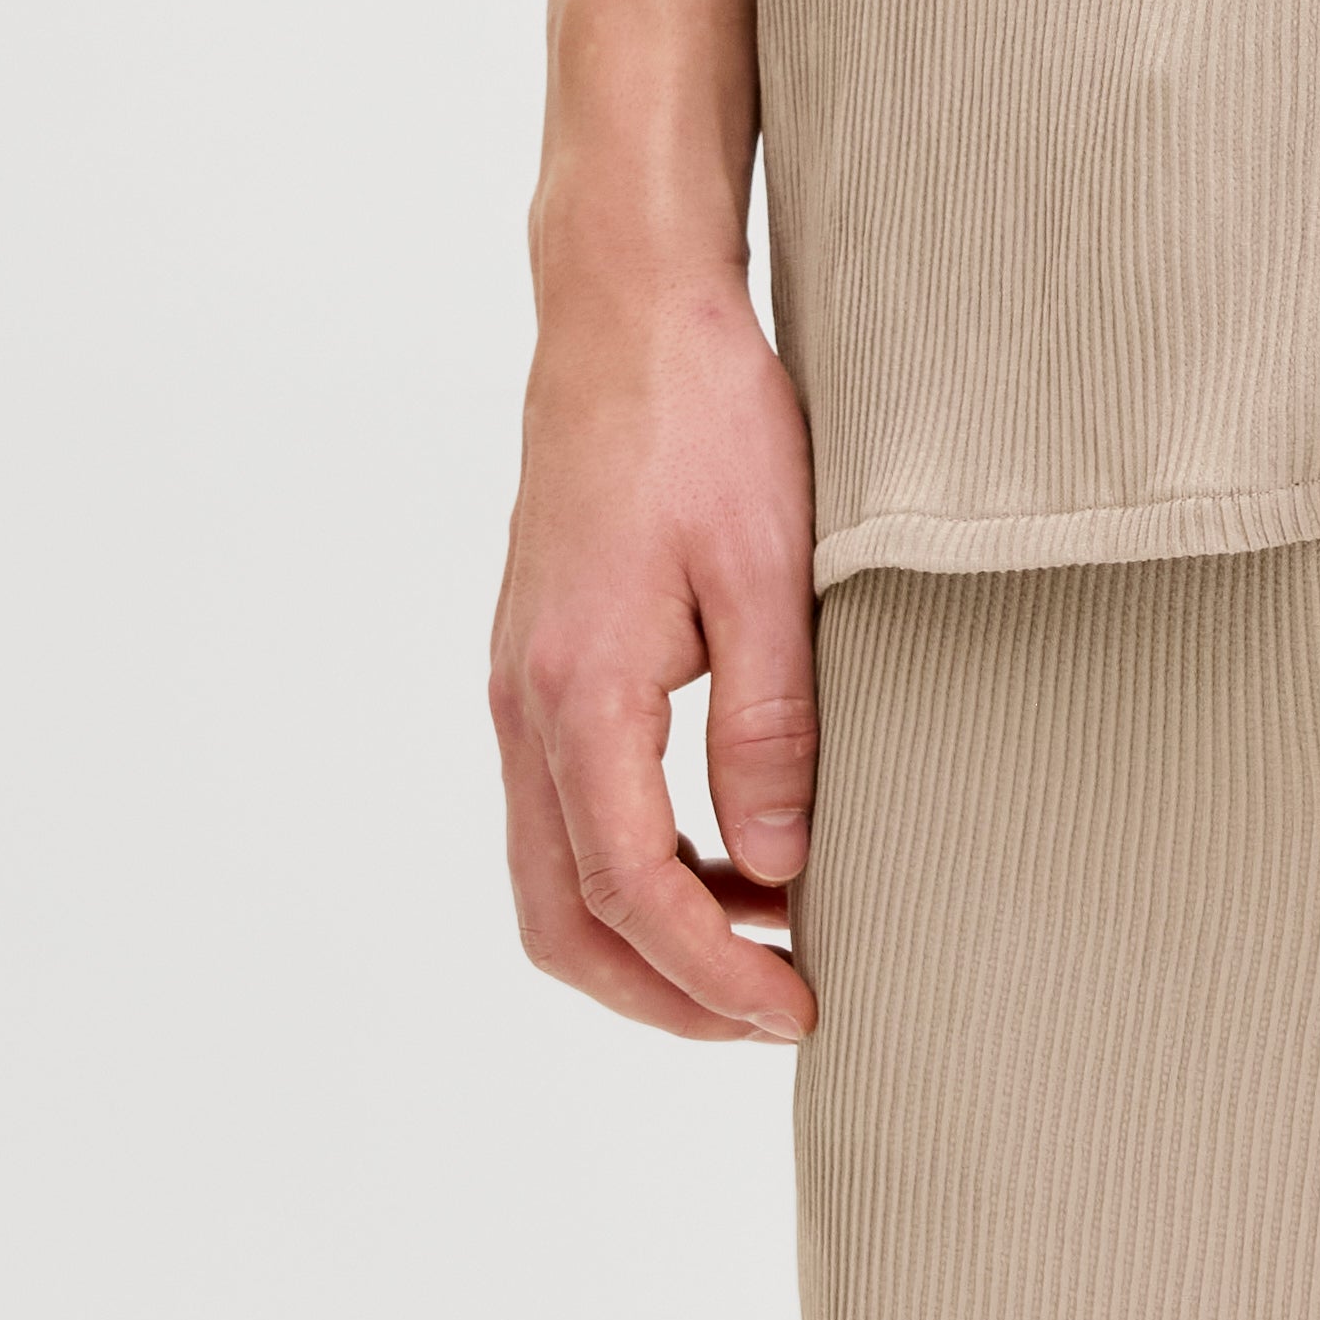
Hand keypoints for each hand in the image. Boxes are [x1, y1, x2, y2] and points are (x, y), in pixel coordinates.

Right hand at [487, 266, 820, 1043]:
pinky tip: (728, 849)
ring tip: (770, 936)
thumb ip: (769, 727)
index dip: (713, 973)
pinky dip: (633, 864)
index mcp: (579, 690)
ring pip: (554, 875)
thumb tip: (777, 869)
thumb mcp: (769, 568)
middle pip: (564, 919)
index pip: (632, 891)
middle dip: (663, 992)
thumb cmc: (704, 418)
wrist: (627, 313)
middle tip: (777, 1007)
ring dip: (648, 933)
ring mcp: (521, 686)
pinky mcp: (539, 663)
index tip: (799, 1007)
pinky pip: (564, 810)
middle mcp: (526, 705)